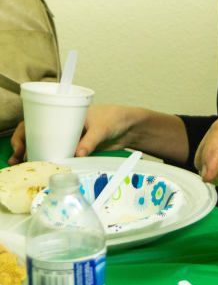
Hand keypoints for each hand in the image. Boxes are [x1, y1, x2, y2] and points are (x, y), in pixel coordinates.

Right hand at [7, 104, 136, 163]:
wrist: (132, 127)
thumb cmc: (117, 118)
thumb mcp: (103, 128)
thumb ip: (91, 141)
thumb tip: (78, 154)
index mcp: (65, 113)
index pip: (36, 120)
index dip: (23, 132)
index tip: (20, 145)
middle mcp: (63, 126)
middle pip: (37, 135)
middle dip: (25, 146)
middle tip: (18, 160)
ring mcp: (69, 138)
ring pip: (47, 146)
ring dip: (36, 156)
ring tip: (27, 167)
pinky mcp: (77, 149)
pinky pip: (60, 154)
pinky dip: (52, 161)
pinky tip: (46, 170)